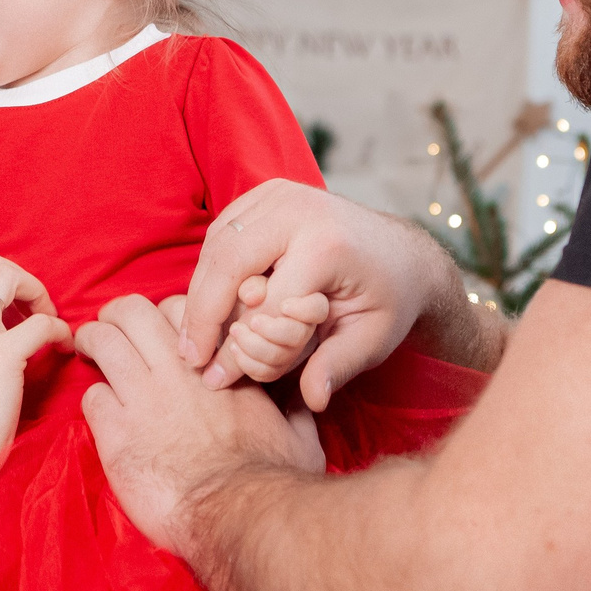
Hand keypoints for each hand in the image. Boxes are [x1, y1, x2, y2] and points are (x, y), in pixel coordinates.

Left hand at [78, 294, 323, 553]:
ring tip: (88, 349)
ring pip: (103, 341)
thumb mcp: (300, 435)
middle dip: (117, 315)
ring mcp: (144, 398)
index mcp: (221, 363)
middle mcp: (178, 371)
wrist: (241, 516)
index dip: (168, 316)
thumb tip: (303, 400)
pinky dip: (94, 399)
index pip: (183, 310)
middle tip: (111, 327)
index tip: (165, 332)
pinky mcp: (117, 434)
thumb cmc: (276, 479)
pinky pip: (92, 396)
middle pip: (132, 311)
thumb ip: (293, 408)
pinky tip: (101, 411)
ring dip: (92, 342)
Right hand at [180, 181, 461, 411]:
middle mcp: (298, 210)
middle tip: (189, 357)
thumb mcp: (373, 339)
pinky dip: (211, 268)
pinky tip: (208, 304)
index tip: (221, 378)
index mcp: (326, 245)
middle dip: (202, 315)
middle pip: (228, 264)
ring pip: (218, 245)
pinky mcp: (267, 192)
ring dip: (199, 291)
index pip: (265, 304)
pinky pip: (223, 231)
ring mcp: (280, 193)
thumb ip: (337, 366)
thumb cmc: (389, 299)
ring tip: (192, 337)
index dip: (240, 346)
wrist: (402, 251)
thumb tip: (312, 398)